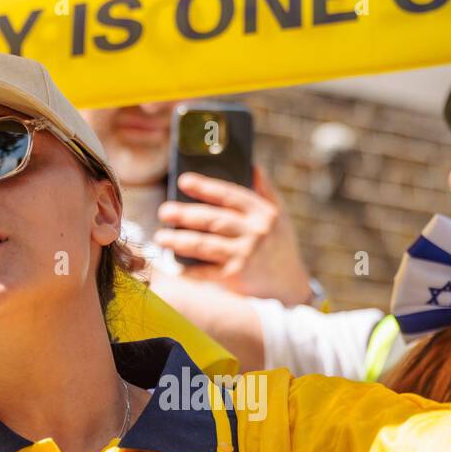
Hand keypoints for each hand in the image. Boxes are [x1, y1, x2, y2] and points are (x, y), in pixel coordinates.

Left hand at [154, 165, 311, 303]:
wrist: (290, 286)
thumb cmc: (280, 246)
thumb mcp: (280, 215)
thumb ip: (265, 190)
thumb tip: (252, 165)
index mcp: (262, 213)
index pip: (230, 195)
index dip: (205, 187)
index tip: (183, 181)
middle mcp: (254, 233)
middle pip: (213, 220)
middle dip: (185, 215)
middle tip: (164, 211)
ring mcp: (245, 255)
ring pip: (205, 245)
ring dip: (179, 241)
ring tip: (160, 237)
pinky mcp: (236, 277)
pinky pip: (206, 272)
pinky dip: (189, 270)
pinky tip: (175, 266)